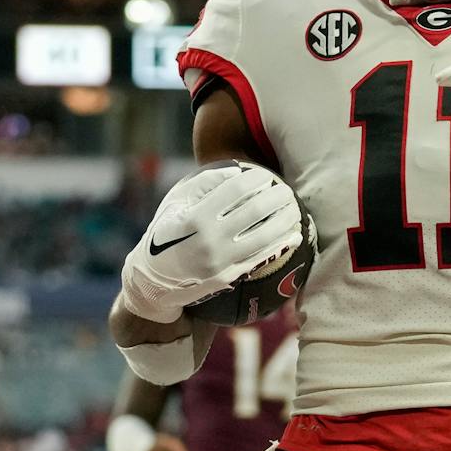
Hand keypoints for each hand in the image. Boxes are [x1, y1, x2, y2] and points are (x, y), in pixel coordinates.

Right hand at [120, 163, 301, 323]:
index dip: (256, 180)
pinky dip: (281, 246)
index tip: (267, 176)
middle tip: (287, 191)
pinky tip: (294, 235)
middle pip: (255, 211)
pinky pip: (261, 259)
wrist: (155, 280)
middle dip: (277, 198)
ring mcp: (220, 261)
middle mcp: (209, 239)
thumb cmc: (166, 232)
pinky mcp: (228, 278)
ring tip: (296, 210)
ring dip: (285, 221)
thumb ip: (204, 183)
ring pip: (265, 237)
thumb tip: (238, 171)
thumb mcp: (175, 203)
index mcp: (194, 216)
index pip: (235, 190)